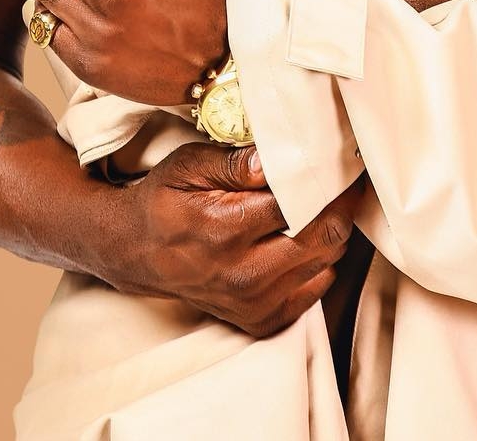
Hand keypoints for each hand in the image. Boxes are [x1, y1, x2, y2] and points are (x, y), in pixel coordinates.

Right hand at [106, 142, 365, 338]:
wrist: (136, 253)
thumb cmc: (165, 201)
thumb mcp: (188, 165)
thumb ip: (235, 162)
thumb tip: (277, 155)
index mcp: (226, 230)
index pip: (301, 203)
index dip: (326, 178)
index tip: (339, 160)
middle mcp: (244, 274)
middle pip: (324, 236)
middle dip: (339, 203)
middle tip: (340, 178)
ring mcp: (254, 303)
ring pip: (326, 262)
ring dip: (332, 231)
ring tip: (320, 204)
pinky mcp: (260, 320)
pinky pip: (315, 290)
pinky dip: (320, 262)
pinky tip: (304, 238)